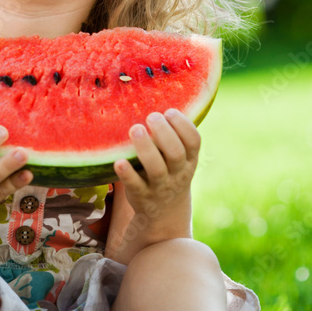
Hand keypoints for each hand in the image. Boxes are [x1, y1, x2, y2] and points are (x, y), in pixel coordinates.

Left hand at [113, 108, 199, 241]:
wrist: (164, 215)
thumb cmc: (168, 173)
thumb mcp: (177, 158)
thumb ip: (171, 136)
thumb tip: (152, 96)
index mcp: (188, 160)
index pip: (194, 141)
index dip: (183, 125)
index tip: (169, 111)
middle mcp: (177, 173)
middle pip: (176, 152)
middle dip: (164, 132)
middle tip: (150, 117)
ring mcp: (160, 187)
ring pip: (156, 168)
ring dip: (146, 148)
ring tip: (135, 129)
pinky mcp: (141, 197)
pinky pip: (135, 186)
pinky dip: (127, 174)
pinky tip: (117, 162)